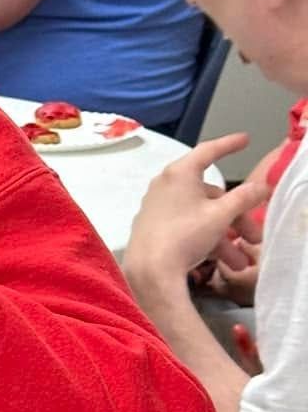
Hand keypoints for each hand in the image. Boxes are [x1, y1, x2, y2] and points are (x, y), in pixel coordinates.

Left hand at [124, 134, 269, 296]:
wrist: (150, 272)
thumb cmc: (185, 235)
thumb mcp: (221, 215)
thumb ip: (244, 198)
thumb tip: (261, 187)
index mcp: (179, 174)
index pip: (208, 152)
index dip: (229, 145)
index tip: (244, 140)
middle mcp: (165, 186)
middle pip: (210, 195)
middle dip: (236, 217)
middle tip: (253, 236)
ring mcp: (157, 208)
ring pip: (201, 216)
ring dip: (224, 237)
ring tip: (239, 261)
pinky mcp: (153, 229)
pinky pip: (186, 228)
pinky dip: (206, 240)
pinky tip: (220, 262)